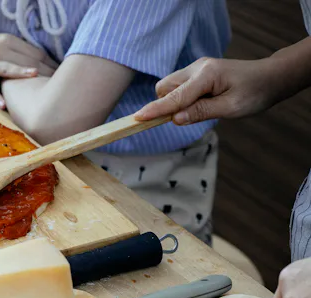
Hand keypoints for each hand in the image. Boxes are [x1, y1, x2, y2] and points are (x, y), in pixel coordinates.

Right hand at [0, 33, 56, 108]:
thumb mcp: (7, 43)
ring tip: (35, 77)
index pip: (34, 52)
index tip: (64, 73)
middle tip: (59, 84)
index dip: (50, 62)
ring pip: (7, 69)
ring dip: (21, 73)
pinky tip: (4, 105)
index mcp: (9, 41)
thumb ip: (24, 51)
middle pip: (25, 60)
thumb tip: (50, 65)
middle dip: (43, 71)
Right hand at [134, 57, 278, 124]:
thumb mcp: (231, 108)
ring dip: (175, 102)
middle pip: (165, 88)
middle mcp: (197, 67)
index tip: (137, 118)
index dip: (156, 109)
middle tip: (190, 116)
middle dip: (167, 104)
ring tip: (203, 107)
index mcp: (206, 75)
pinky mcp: (197, 72)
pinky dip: (183, 98)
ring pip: (170, 87)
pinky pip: (179, 86)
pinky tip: (203, 102)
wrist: (270, 77)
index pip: (175, 97)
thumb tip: (175, 119)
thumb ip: (201, 112)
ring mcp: (196, 67)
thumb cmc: (255, 92)